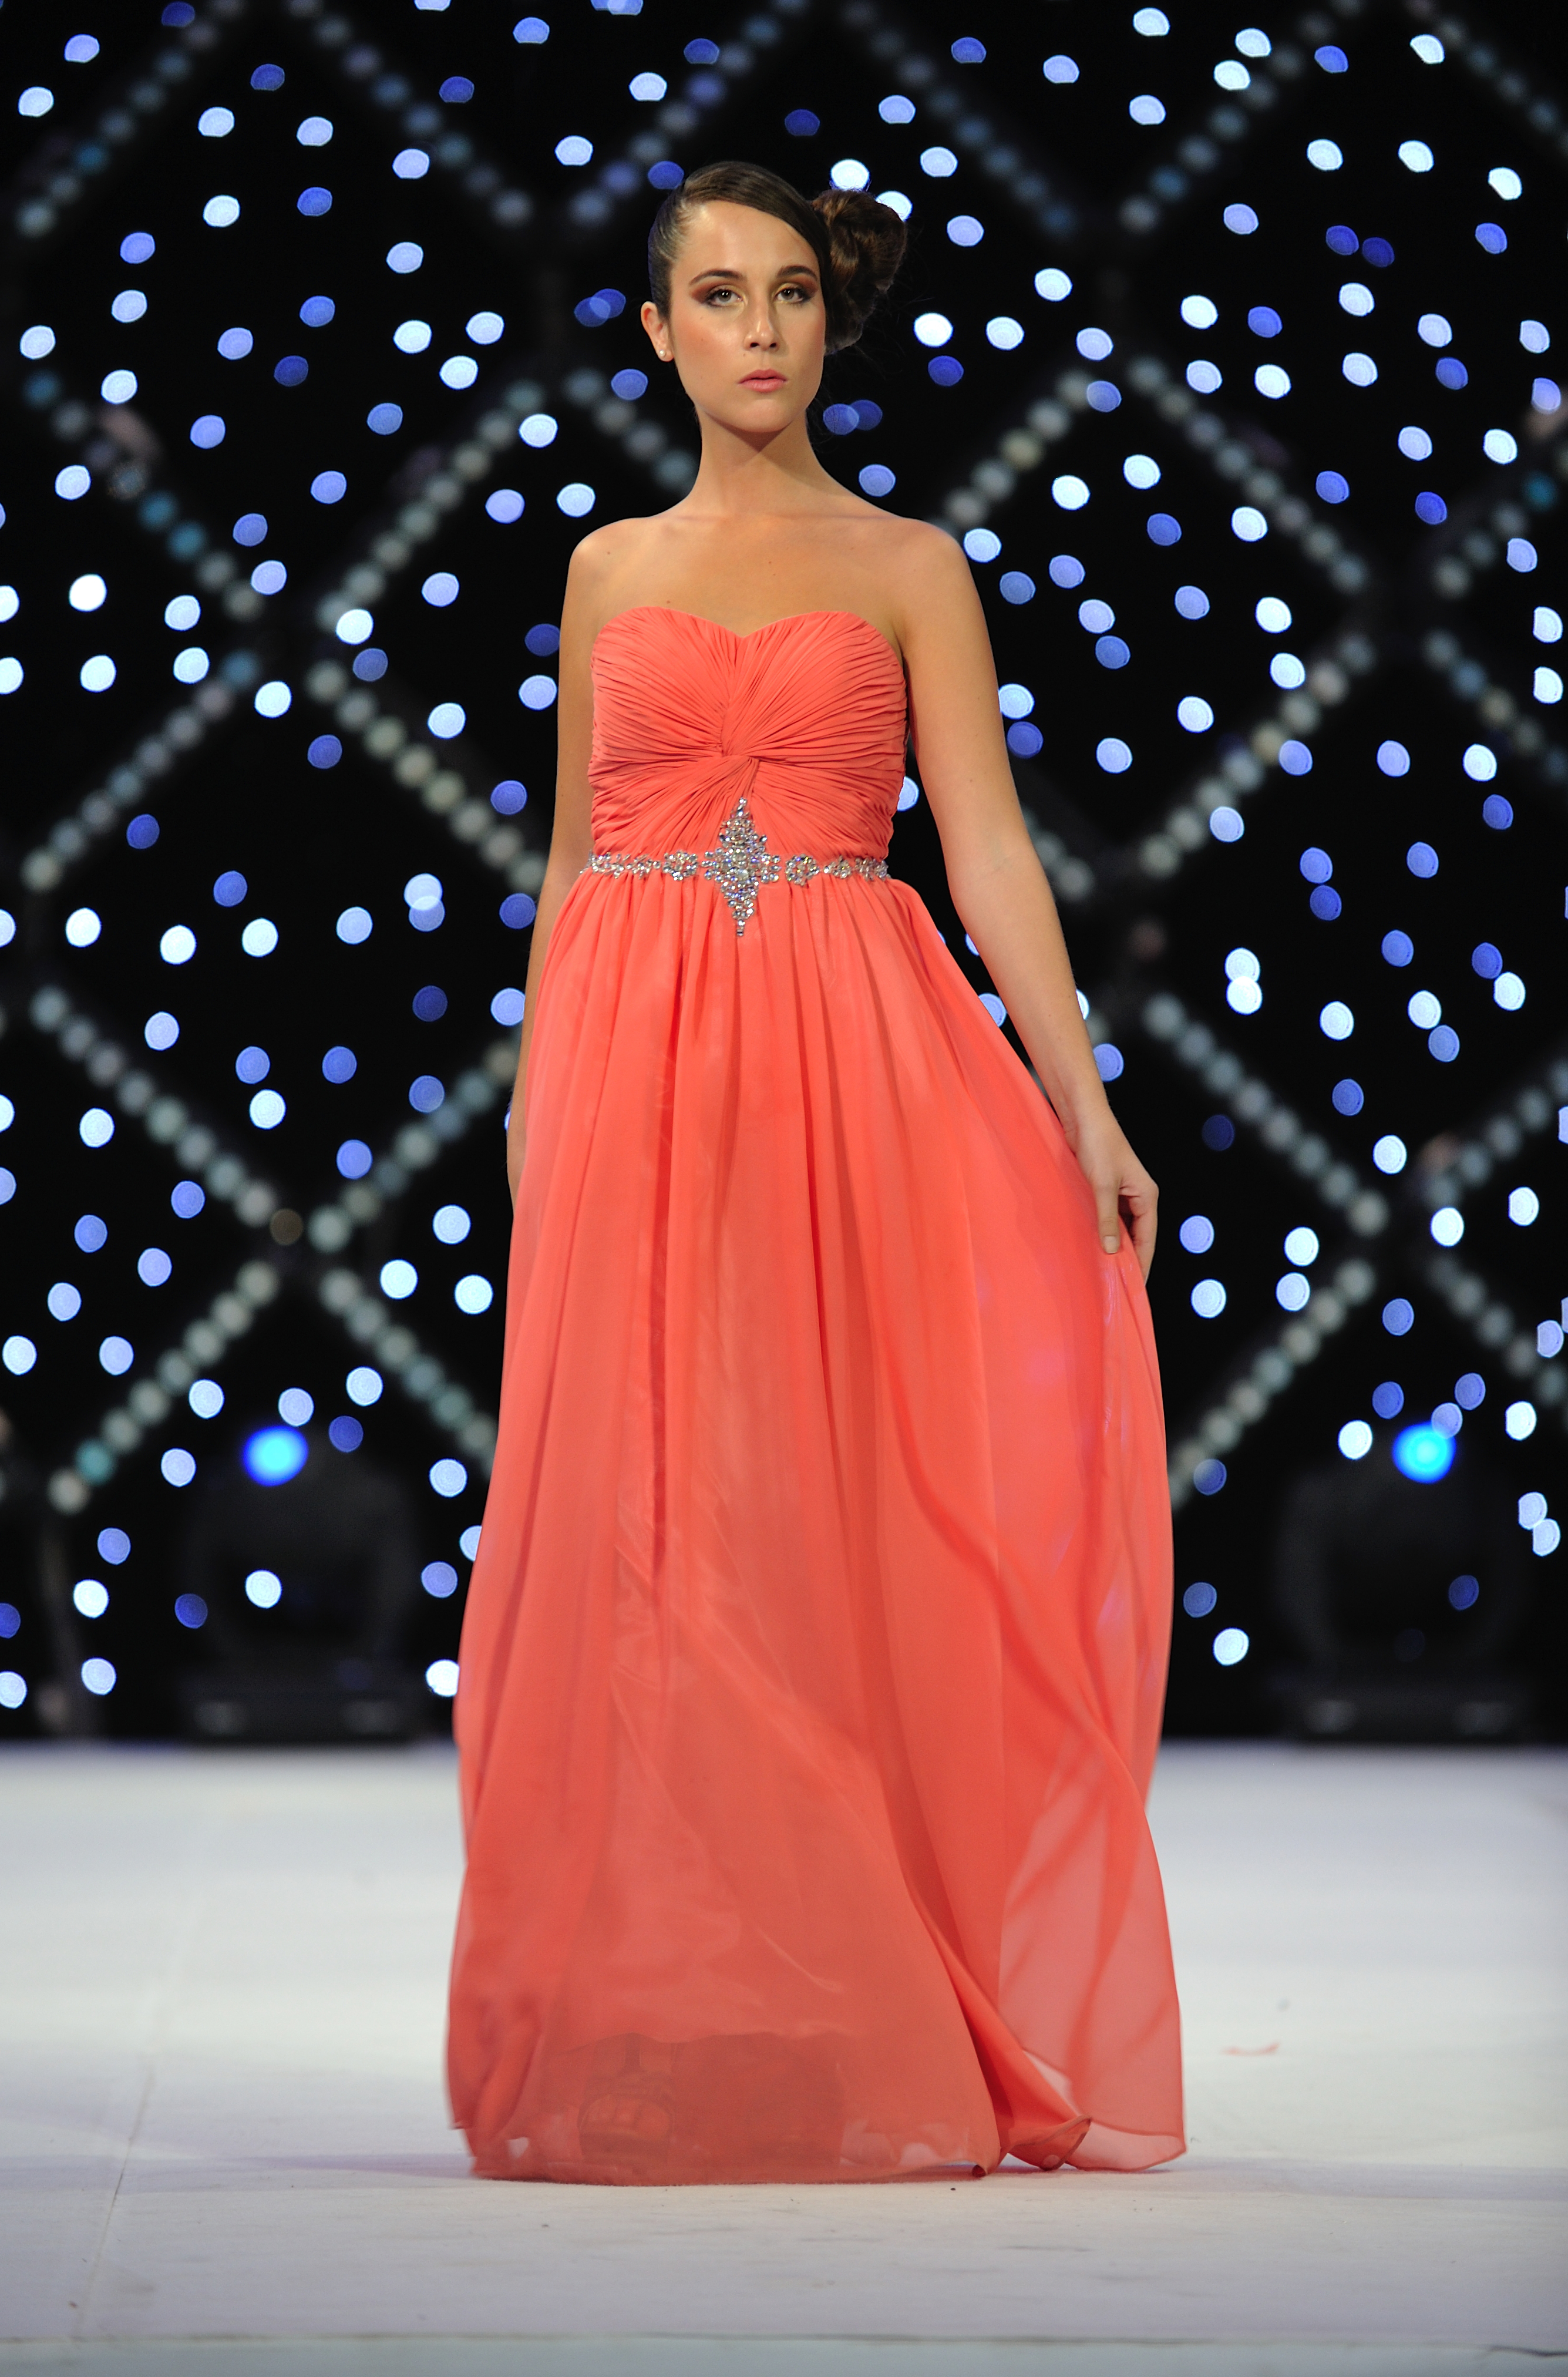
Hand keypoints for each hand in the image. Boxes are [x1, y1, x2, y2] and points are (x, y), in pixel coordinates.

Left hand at [1066, 1109, 1157, 1282]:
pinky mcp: (1108, 1188)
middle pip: (1138, 1236)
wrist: (1085, 1117)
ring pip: (1123, 1227)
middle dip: (1129, 1258)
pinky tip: (1093, 1242)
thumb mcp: (1102, 1185)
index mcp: (1147, 1196)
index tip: (1135, 1287)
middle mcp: (1139, 1196)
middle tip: (1117, 1283)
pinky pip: (1110, 1216)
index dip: (1142, 1263)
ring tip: (1104, 1268)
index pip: (1148, 1239)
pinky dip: (1104, 1230)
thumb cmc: (1098, 1144)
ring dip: (1115, 1244)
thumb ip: (1107, 1218)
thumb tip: (1113, 1249)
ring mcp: (1124, 1193)